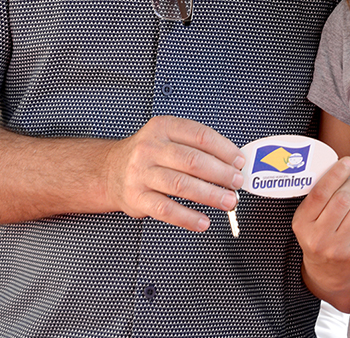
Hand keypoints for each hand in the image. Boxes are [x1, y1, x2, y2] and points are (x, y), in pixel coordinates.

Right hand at [104, 116, 245, 231]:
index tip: (239, 162)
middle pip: (193, 161)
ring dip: (210, 195)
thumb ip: (197, 147)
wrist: (110, 170)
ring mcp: (141, 173)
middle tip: (237, 183)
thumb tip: (231, 163)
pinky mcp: (137, 197)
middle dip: (221, 174)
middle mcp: (150, 148)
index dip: (224, 150)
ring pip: (181, 185)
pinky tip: (203, 221)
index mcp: (163, 128)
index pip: (200, 136)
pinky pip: (166, 209)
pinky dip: (187, 218)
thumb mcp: (168, 138)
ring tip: (228, 201)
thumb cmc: (148, 155)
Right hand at [292, 157, 349, 309]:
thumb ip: (319, 195)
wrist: (327, 272)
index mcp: (302, 223)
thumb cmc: (318, 235)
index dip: (336, 174)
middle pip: (342, 199)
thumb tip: (340, 166)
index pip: (320, 193)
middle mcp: (318, 238)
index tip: (348, 161)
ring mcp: (338, 249)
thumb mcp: (308, 218)